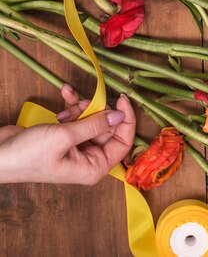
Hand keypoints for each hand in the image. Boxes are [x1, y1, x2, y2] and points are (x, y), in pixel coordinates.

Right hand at [0, 84, 135, 184]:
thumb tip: (120, 114)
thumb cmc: (28, 155)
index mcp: (94, 167)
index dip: (126, 120)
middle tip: (87, 100)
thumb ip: (95, 124)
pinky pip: (78, 117)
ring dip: (83, 107)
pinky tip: (64, 94)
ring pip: (93, 119)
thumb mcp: (65, 137)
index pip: (123, 142)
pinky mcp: (65, 136)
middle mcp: (89, 158)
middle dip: (98, 110)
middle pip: (108, 128)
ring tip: (69, 106)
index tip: (123, 98)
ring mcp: (77, 147)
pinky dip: (73, 105)